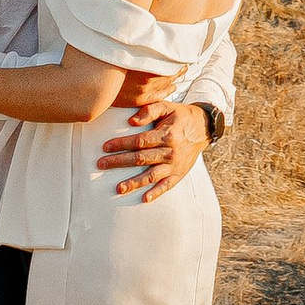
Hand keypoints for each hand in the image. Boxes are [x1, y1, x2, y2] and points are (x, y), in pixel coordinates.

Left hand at [95, 100, 215, 200]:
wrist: (203, 128)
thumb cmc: (180, 116)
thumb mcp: (167, 106)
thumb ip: (149, 110)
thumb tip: (131, 121)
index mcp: (166, 134)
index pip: (140, 141)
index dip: (122, 144)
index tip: (106, 147)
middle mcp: (170, 151)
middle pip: (141, 159)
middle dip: (119, 162)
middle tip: (102, 165)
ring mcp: (174, 165)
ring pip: (151, 175)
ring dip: (134, 182)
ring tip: (119, 188)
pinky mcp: (179, 173)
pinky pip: (167, 185)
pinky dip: (156, 193)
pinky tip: (144, 198)